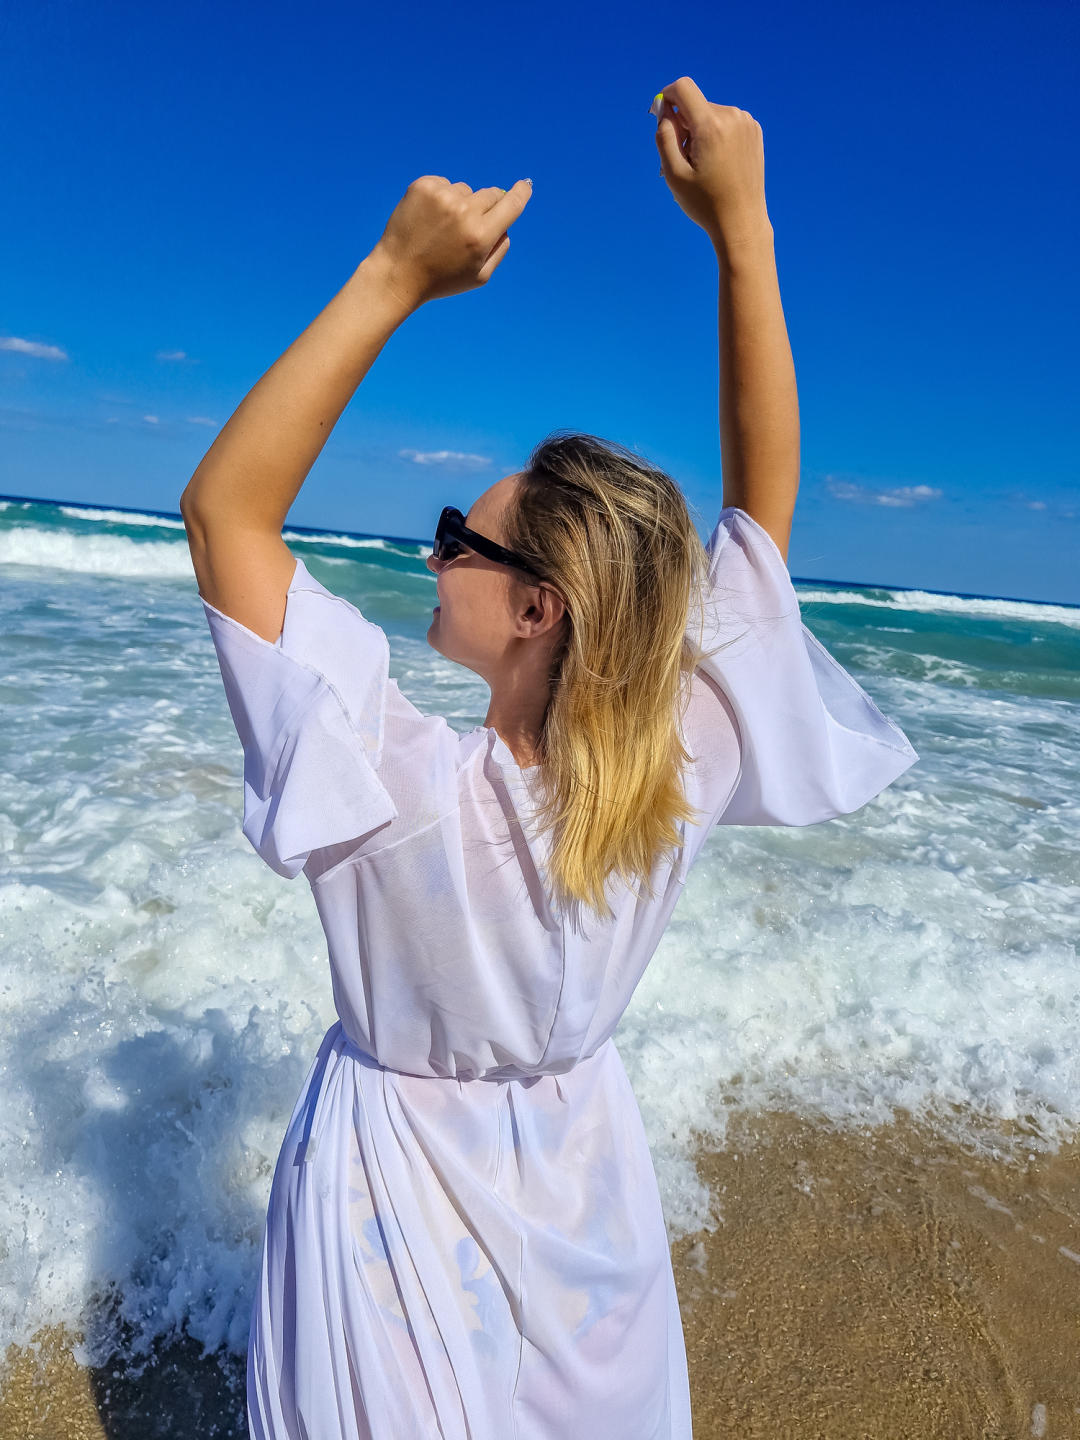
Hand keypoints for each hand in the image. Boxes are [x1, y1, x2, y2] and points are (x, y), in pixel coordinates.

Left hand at [372, 175, 532, 307]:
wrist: (398, 272)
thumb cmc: (441, 279)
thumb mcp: (479, 276)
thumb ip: (500, 249)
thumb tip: (506, 224)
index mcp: (481, 235)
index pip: (511, 204)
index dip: (521, 193)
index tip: (525, 185)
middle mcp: (464, 212)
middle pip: (491, 194)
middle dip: (487, 207)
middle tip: (468, 227)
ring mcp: (442, 196)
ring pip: (466, 190)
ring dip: (461, 203)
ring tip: (441, 228)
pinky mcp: (423, 186)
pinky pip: (445, 184)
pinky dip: (441, 197)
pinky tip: (429, 218)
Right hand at [651, 78, 768, 244]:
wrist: (742, 222)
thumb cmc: (705, 203)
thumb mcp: (673, 173)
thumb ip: (664, 136)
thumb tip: (664, 108)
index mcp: (711, 125)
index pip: (683, 88)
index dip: (667, 98)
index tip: (662, 118)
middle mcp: (731, 116)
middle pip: (696, 104)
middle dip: (685, 125)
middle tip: (687, 160)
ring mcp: (746, 122)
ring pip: (710, 114)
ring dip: (701, 132)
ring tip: (705, 164)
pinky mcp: (753, 130)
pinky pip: (726, 122)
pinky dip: (716, 135)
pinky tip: (720, 162)